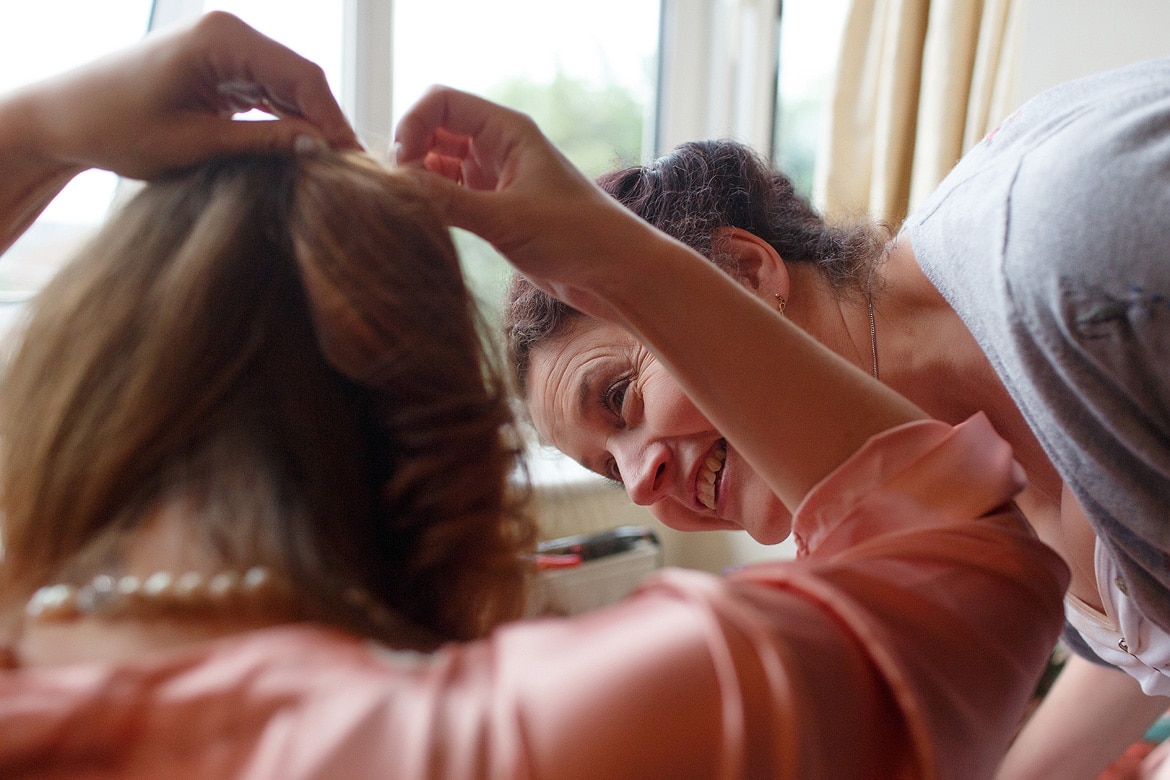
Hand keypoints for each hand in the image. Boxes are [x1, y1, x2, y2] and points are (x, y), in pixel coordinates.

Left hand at [18, 11, 359, 180]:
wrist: (63, 118)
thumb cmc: (115, 127)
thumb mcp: (195, 143)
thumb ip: (263, 142)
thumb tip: (321, 149)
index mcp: (221, 38)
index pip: (303, 76)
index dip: (334, 121)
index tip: (354, 163)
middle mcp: (228, 33)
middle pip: (302, 79)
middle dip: (327, 123)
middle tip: (352, 172)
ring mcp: (225, 48)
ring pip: (290, 87)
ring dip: (310, 124)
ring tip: (333, 168)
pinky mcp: (220, 67)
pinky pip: (269, 92)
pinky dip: (288, 121)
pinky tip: (303, 152)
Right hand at [393, 86, 662, 322]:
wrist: (615, 272)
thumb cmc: (576, 236)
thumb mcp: (506, 219)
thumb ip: (449, 201)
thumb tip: (396, 187)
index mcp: (507, 130)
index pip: (441, 102)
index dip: (412, 125)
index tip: (402, 166)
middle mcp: (498, 147)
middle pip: (433, 131)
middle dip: (409, 154)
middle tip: (400, 194)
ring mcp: (494, 178)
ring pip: (437, 164)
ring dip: (418, 182)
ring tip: (410, 212)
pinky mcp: (493, 209)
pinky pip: (449, 195)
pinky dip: (432, 204)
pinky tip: (424, 224)